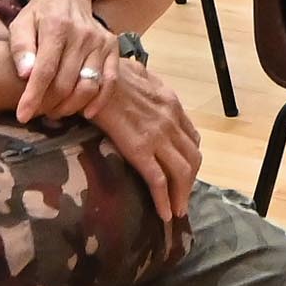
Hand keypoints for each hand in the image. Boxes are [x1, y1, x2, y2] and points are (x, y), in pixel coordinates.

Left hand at [7, 0, 115, 119]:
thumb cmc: (39, 14)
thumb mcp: (20, 24)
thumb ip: (20, 48)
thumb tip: (25, 74)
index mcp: (56, 27)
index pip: (45, 70)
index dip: (33, 96)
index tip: (23, 115)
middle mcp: (82, 34)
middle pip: (66, 82)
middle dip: (50, 104)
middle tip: (39, 112)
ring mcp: (100, 41)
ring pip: (89, 85)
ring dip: (71, 106)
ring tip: (56, 112)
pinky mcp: (112, 47)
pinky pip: (111, 80)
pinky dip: (100, 101)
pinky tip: (87, 112)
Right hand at [84, 60, 200, 225]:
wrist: (92, 74)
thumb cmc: (106, 70)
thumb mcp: (136, 72)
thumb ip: (144, 82)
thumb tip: (139, 80)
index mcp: (170, 103)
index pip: (191, 137)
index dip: (190, 157)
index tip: (184, 170)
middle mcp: (171, 121)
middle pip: (192, 158)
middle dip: (190, 181)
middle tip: (182, 196)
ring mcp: (158, 136)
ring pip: (183, 173)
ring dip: (182, 195)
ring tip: (176, 211)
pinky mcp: (140, 149)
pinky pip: (159, 181)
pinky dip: (164, 201)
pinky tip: (163, 215)